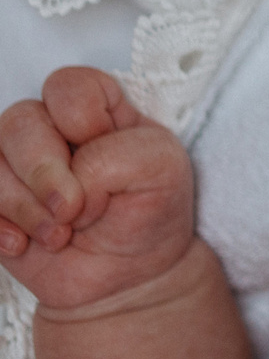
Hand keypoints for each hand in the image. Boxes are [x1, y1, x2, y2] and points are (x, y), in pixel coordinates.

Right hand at [0, 68, 196, 310]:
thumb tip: (65, 180)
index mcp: (96, 106)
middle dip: (45, 172)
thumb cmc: (149, 211)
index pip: (68, 86)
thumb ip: (118, 155)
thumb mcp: (163, 170)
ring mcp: (15, 164)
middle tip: (72, 211)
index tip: (111, 161)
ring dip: (26, 207)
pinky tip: (25, 245)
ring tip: (60, 235)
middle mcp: (49, 127)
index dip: (84, 123)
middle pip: (19, 120)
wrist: (127, 272)